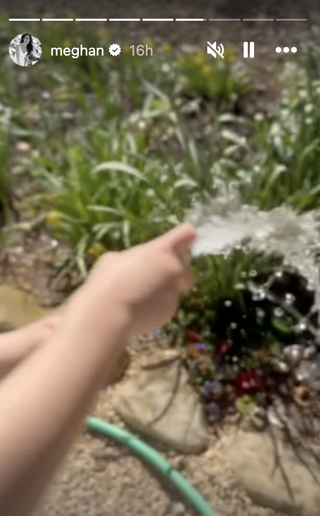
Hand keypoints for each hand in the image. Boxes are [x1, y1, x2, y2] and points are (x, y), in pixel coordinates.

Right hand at [69, 224, 196, 336]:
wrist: (109, 314)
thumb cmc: (108, 280)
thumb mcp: (115, 258)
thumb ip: (135, 257)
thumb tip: (135, 263)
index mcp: (161, 250)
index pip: (186, 234)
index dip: (187, 235)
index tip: (187, 237)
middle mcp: (174, 268)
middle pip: (186, 262)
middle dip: (175, 265)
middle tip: (155, 271)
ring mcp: (174, 291)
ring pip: (179, 285)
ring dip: (167, 286)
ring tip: (144, 292)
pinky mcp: (171, 310)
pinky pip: (168, 303)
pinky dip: (159, 304)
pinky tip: (141, 307)